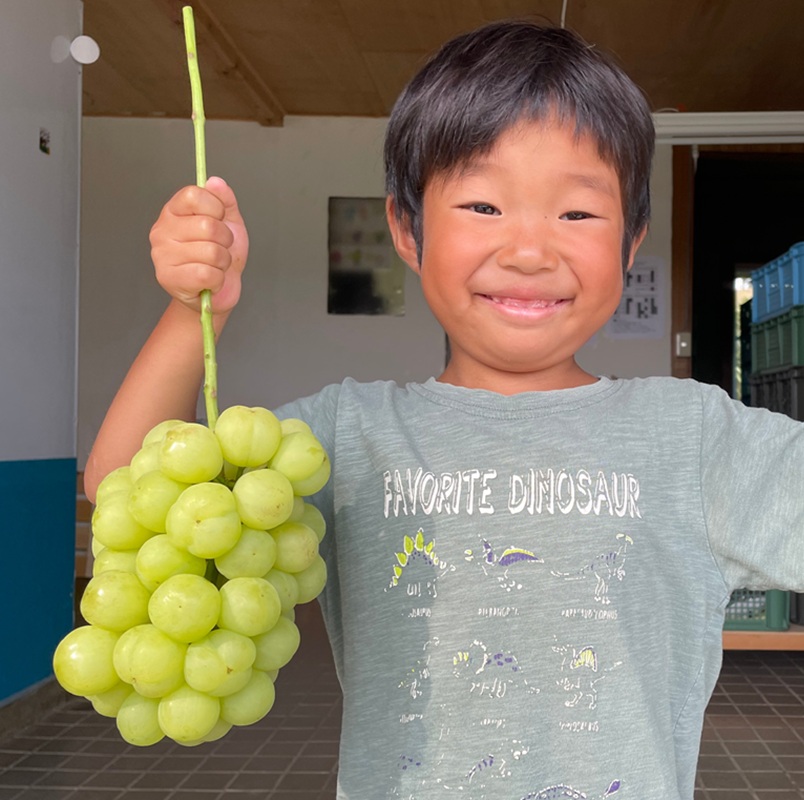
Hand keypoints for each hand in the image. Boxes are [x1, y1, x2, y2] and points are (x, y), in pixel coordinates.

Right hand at [149, 176, 248, 313]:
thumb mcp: (228, 223)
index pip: (194, 195)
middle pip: (207, 226)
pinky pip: (206, 274)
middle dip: (225, 240)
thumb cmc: (220, 258)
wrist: (217, 293)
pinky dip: (218, 279)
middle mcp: (162, 230)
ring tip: (215, 265)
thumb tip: (215, 182)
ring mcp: (162, 255)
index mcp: (174, 211)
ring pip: (211, 252)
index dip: (216, 208)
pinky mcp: (168, 279)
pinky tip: (210, 280)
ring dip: (223, 262)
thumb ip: (224, 200)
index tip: (219, 220)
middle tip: (220, 249)